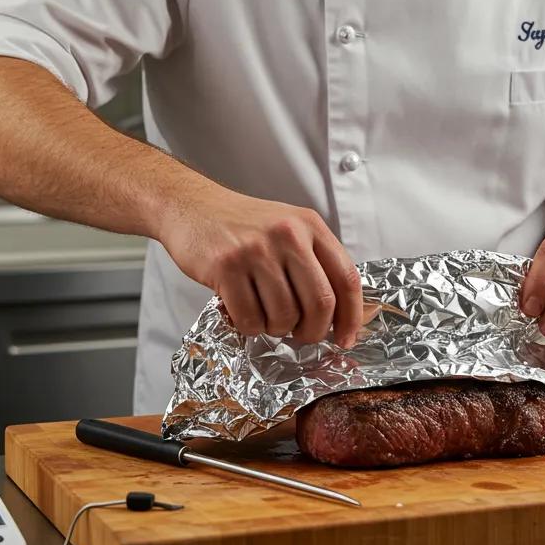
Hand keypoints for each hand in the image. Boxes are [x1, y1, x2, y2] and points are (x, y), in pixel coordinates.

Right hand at [158, 185, 362, 347]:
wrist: (192, 207)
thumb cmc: (243, 224)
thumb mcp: (289, 227)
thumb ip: (315, 261)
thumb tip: (340, 313)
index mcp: (310, 225)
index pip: (347, 278)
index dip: (351, 316)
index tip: (345, 337)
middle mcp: (288, 235)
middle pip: (320, 303)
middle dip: (314, 331)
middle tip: (302, 334)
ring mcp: (257, 250)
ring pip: (284, 316)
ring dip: (277, 328)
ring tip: (265, 314)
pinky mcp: (226, 267)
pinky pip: (250, 319)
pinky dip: (250, 326)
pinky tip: (244, 311)